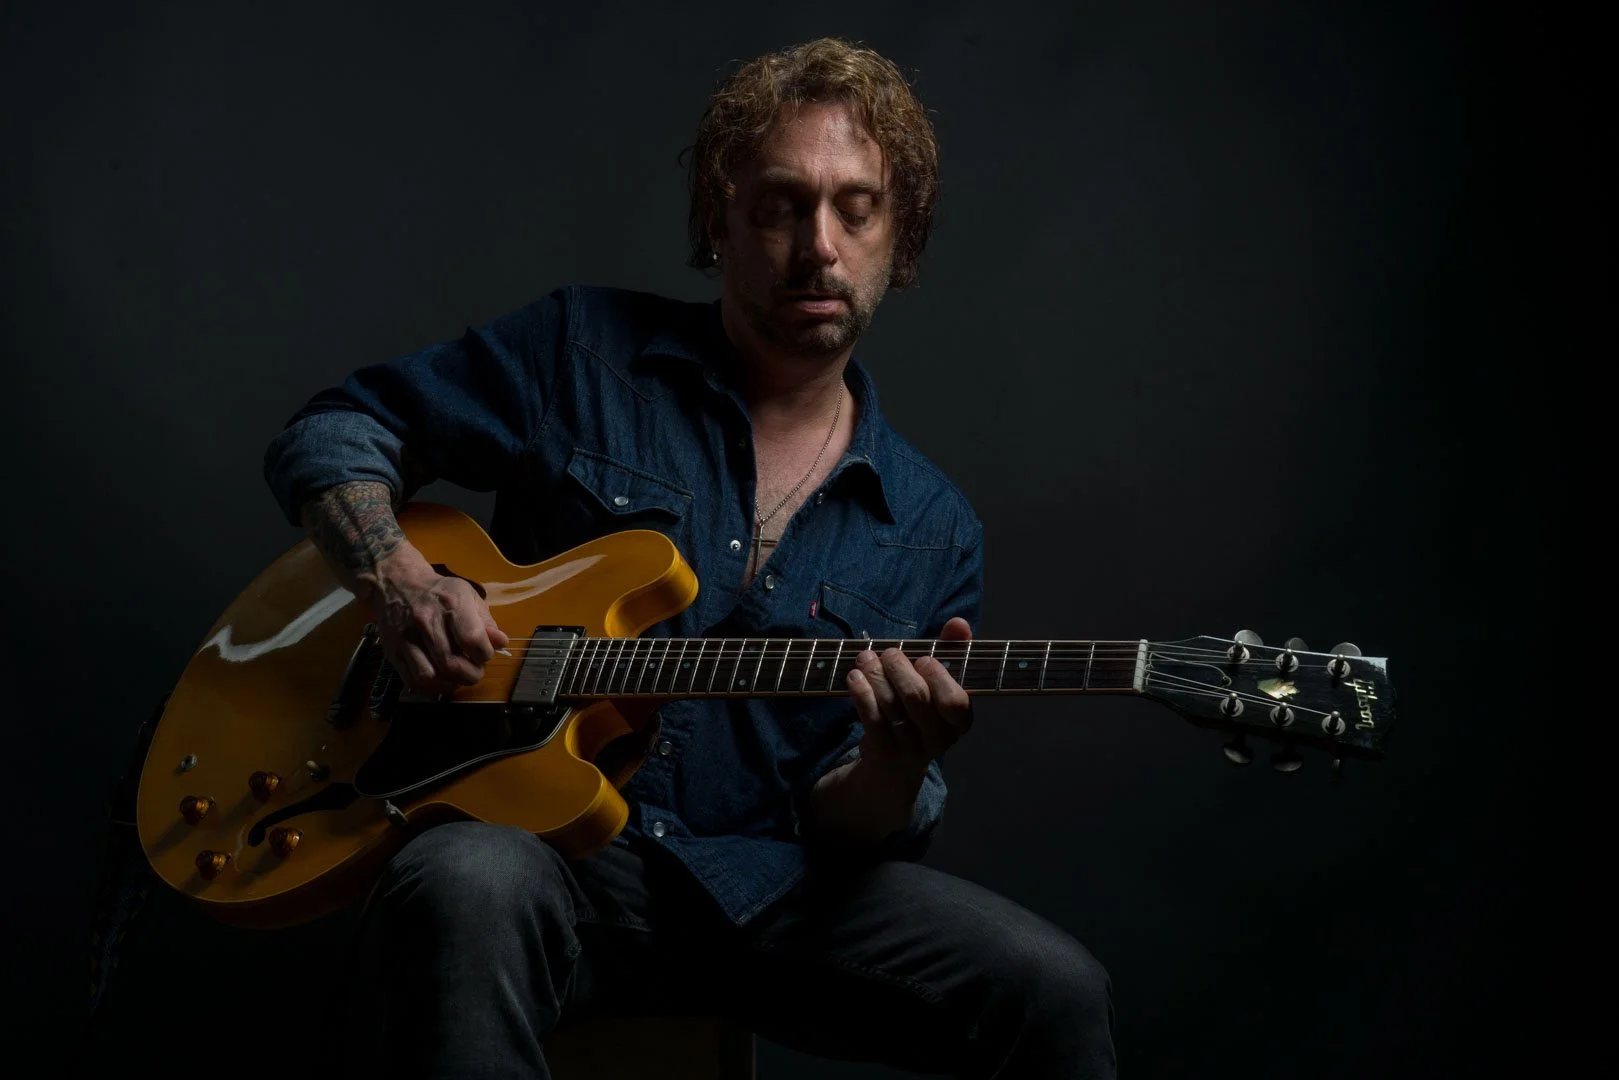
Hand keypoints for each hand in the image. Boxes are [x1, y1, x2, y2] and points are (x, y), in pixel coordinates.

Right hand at [368, 554, 508, 694]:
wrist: (397, 583)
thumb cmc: (439, 592)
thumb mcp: (467, 595)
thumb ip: (486, 621)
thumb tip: (500, 643)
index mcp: (451, 604)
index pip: (472, 639)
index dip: (485, 654)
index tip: (485, 654)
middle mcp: (426, 620)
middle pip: (451, 663)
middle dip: (471, 675)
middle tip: (475, 671)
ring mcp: (406, 637)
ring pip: (430, 676)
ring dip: (450, 684)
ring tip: (458, 677)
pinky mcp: (392, 650)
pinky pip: (412, 680)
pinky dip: (430, 687)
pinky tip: (440, 678)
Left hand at [845, 617, 973, 774]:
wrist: (896, 762)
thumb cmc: (922, 710)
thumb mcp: (939, 682)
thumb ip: (952, 650)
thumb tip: (958, 623)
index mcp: (959, 721)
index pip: (955, 701)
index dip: (939, 677)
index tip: (924, 659)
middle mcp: (938, 738)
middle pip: (916, 696)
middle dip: (899, 668)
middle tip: (889, 654)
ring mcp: (910, 747)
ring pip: (890, 704)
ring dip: (875, 674)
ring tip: (865, 658)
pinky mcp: (883, 751)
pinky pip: (871, 717)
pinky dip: (861, 692)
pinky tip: (854, 677)